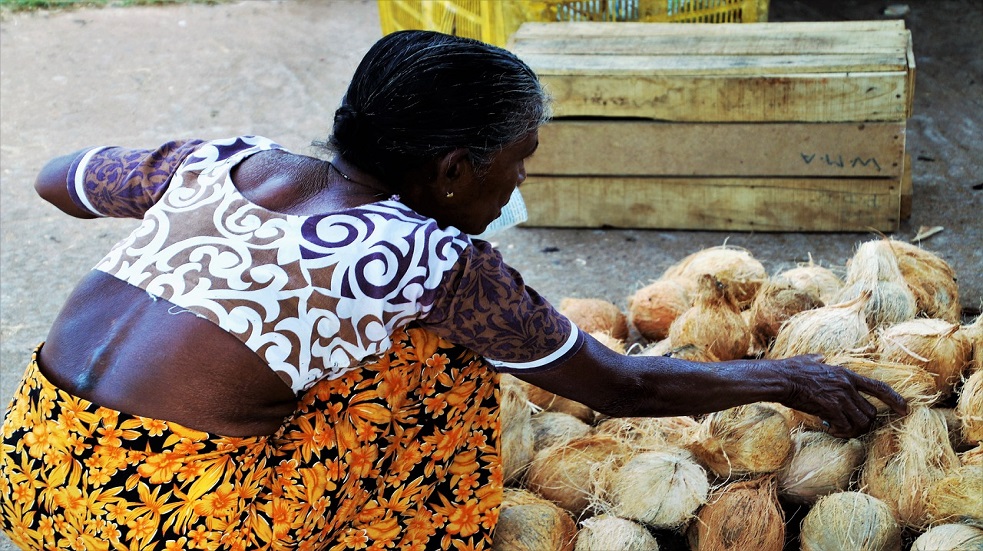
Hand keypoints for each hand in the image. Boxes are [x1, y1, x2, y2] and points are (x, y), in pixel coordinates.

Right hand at [779, 354, 907, 438]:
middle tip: (851, 427)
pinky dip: (839, 432)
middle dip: (864, 423)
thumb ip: (819, 359)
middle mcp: (848, 386)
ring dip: (852, 430)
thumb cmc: (791, 370)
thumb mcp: (809, 360)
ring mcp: (840, 397)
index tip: (905, 410)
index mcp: (846, 374)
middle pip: (871, 412)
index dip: (895, 400)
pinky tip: (829, 429)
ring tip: (839, 430)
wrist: (781, 379)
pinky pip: (845, 427)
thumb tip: (821, 357)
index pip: (880, 387)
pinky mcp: (831, 408)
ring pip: (861, 422)